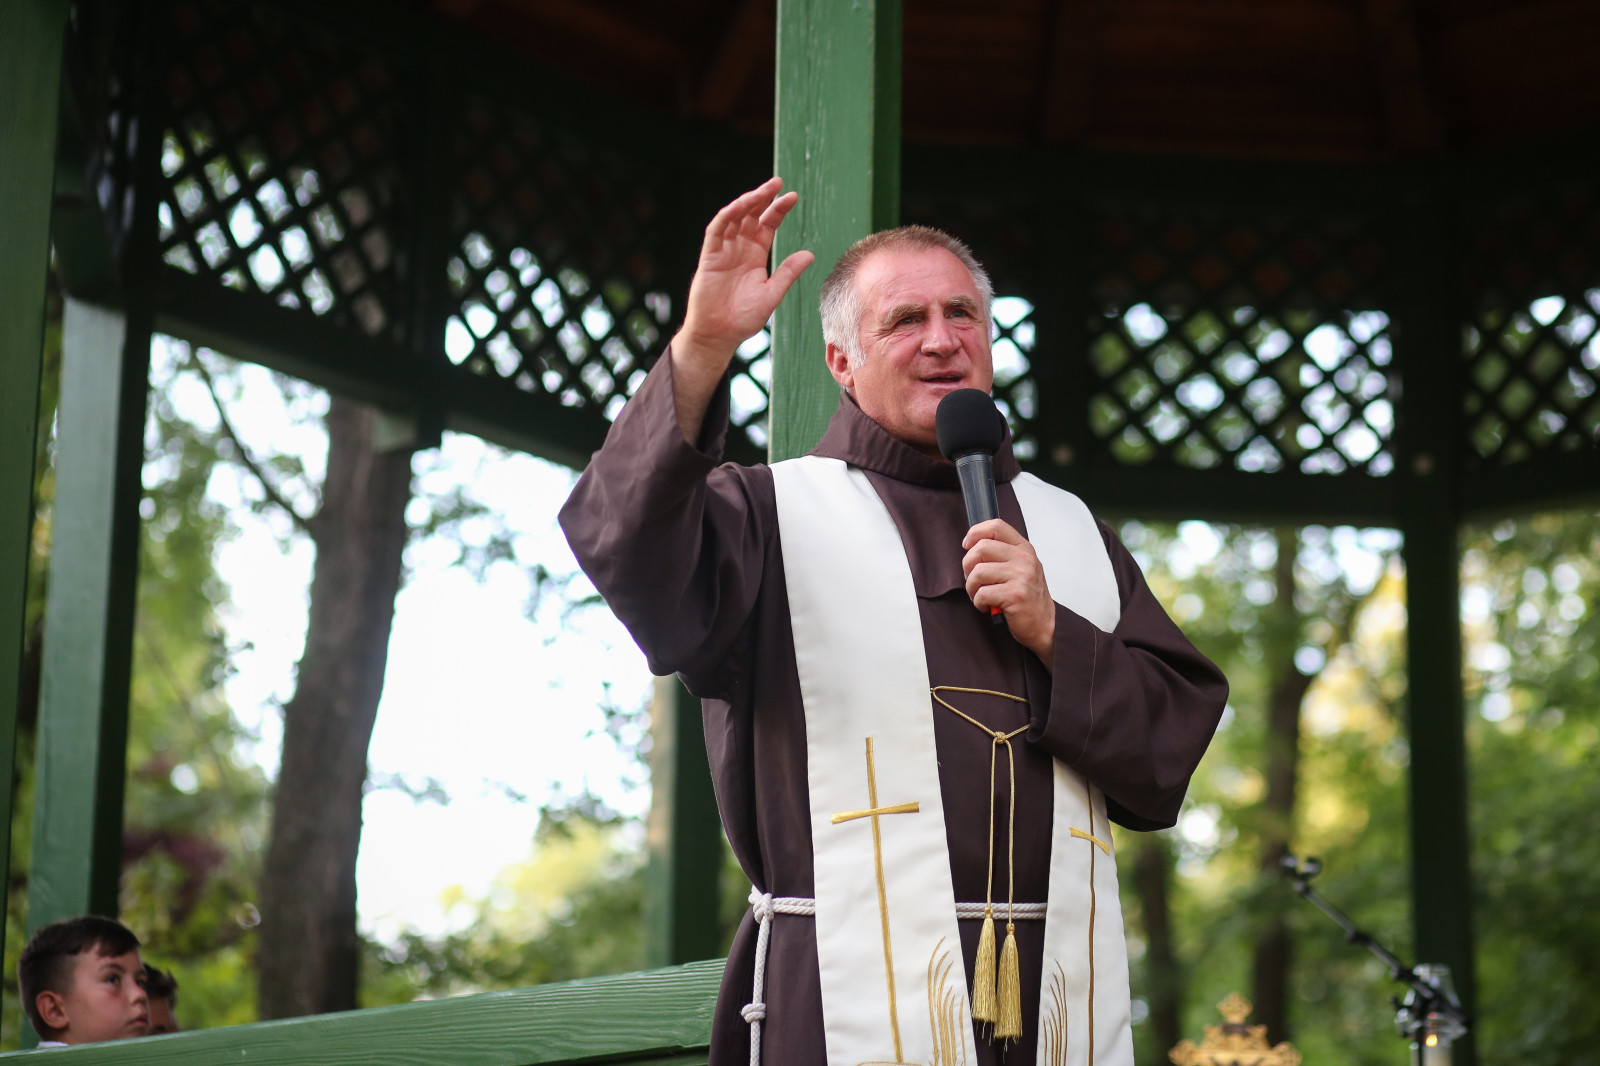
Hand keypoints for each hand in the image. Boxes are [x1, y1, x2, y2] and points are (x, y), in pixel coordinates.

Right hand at [670, 178, 813, 441]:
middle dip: (763, 198)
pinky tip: (739, 206)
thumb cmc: (744, 319)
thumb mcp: (771, 294)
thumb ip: (788, 273)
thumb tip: (810, 254)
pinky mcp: (709, 257)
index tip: (792, 196)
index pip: (768, 225)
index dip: (778, 210)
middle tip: (777, 183)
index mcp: (756, 255)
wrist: (719, 334)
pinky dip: (726, 217)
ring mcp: (723, 251)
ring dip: (746, 203)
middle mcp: (740, 249)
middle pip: (752, 216)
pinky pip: (716, 231)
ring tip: (762, 192)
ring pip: (734, 218)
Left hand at [961, 519, 1055, 664]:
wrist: (1044, 625)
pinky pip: (982, 593)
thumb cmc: (1027, 598)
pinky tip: (987, 606)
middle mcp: (1024, 559)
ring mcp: (1022, 576)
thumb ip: (1002, 554)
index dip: (975, 532)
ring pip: (978, 572)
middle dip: (968, 566)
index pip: (996, 526)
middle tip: (973, 580)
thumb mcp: (1020, 568)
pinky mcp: (1016, 595)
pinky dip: (978, 602)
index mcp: (1023, 549)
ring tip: (980, 595)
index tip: (967, 545)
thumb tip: (971, 545)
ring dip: (972, 588)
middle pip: (981, 548)